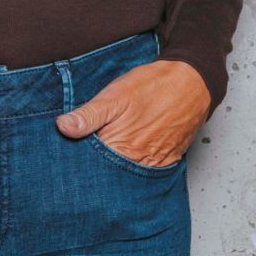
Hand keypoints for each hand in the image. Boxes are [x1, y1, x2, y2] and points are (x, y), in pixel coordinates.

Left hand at [55, 57, 212, 167]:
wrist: (192, 82)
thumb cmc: (152, 86)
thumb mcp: (114, 95)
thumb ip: (88, 115)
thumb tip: (63, 127)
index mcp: (120, 147)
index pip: (90, 165)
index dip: (78, 158)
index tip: (69, 153)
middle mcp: (138, 161)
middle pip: (108, 174)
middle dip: (96, 166)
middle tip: (90, 151)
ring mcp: (155, 163)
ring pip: (127, 174)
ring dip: (116, 167)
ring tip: (110, 152)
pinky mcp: (168, 160)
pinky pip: (147, 171)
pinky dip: (135, 165)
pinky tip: (129, 154)